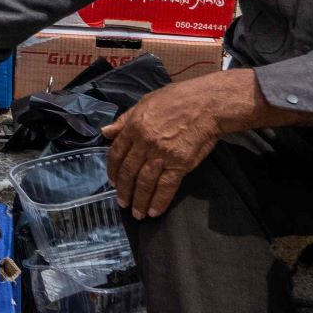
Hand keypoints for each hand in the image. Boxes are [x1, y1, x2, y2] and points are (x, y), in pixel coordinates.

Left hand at [102, 75, 234, 219]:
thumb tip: (105, 132)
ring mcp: (161, 155)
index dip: (113, 171)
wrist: (207, 104)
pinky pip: (165, 187)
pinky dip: (158, 201)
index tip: (113, 182)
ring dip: (139, 200)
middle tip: (122, 202)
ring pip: (144, 183)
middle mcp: (144, 143)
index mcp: (134, 127)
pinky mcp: (179, 164)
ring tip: (136, 213)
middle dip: (124, 190)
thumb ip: (124, 119)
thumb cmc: (177, 99)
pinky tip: (153, 212)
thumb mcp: (145, 102)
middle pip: (128, 172)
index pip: (116, 154)